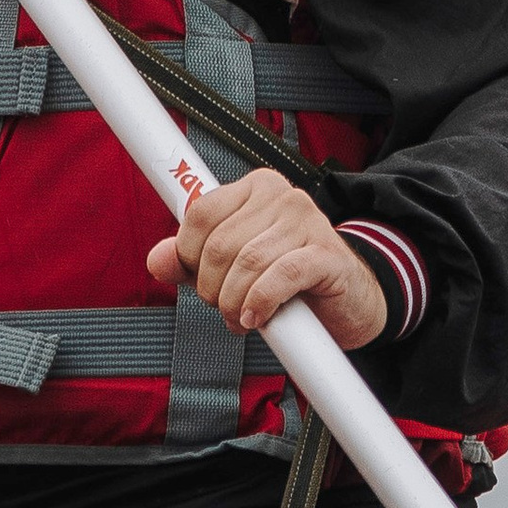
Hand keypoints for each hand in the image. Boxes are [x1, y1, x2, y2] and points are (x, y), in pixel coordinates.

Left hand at [145, 172, 388, 350]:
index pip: (200, 214)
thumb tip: (157, 260)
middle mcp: (282, 196)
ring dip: (234, 303)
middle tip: (224, 306)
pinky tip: (258, 317)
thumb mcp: (233, 268)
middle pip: (219, 244)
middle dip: (212, 287)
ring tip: (240, 318)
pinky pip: (279, 277)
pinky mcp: (326, 254)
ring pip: (246, 264)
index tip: (199, 278)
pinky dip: (260, 303)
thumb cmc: (290, 281)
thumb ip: (192, 263)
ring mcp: (307, 221)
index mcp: (255, 189)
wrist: (349, 301)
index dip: (188, 255)